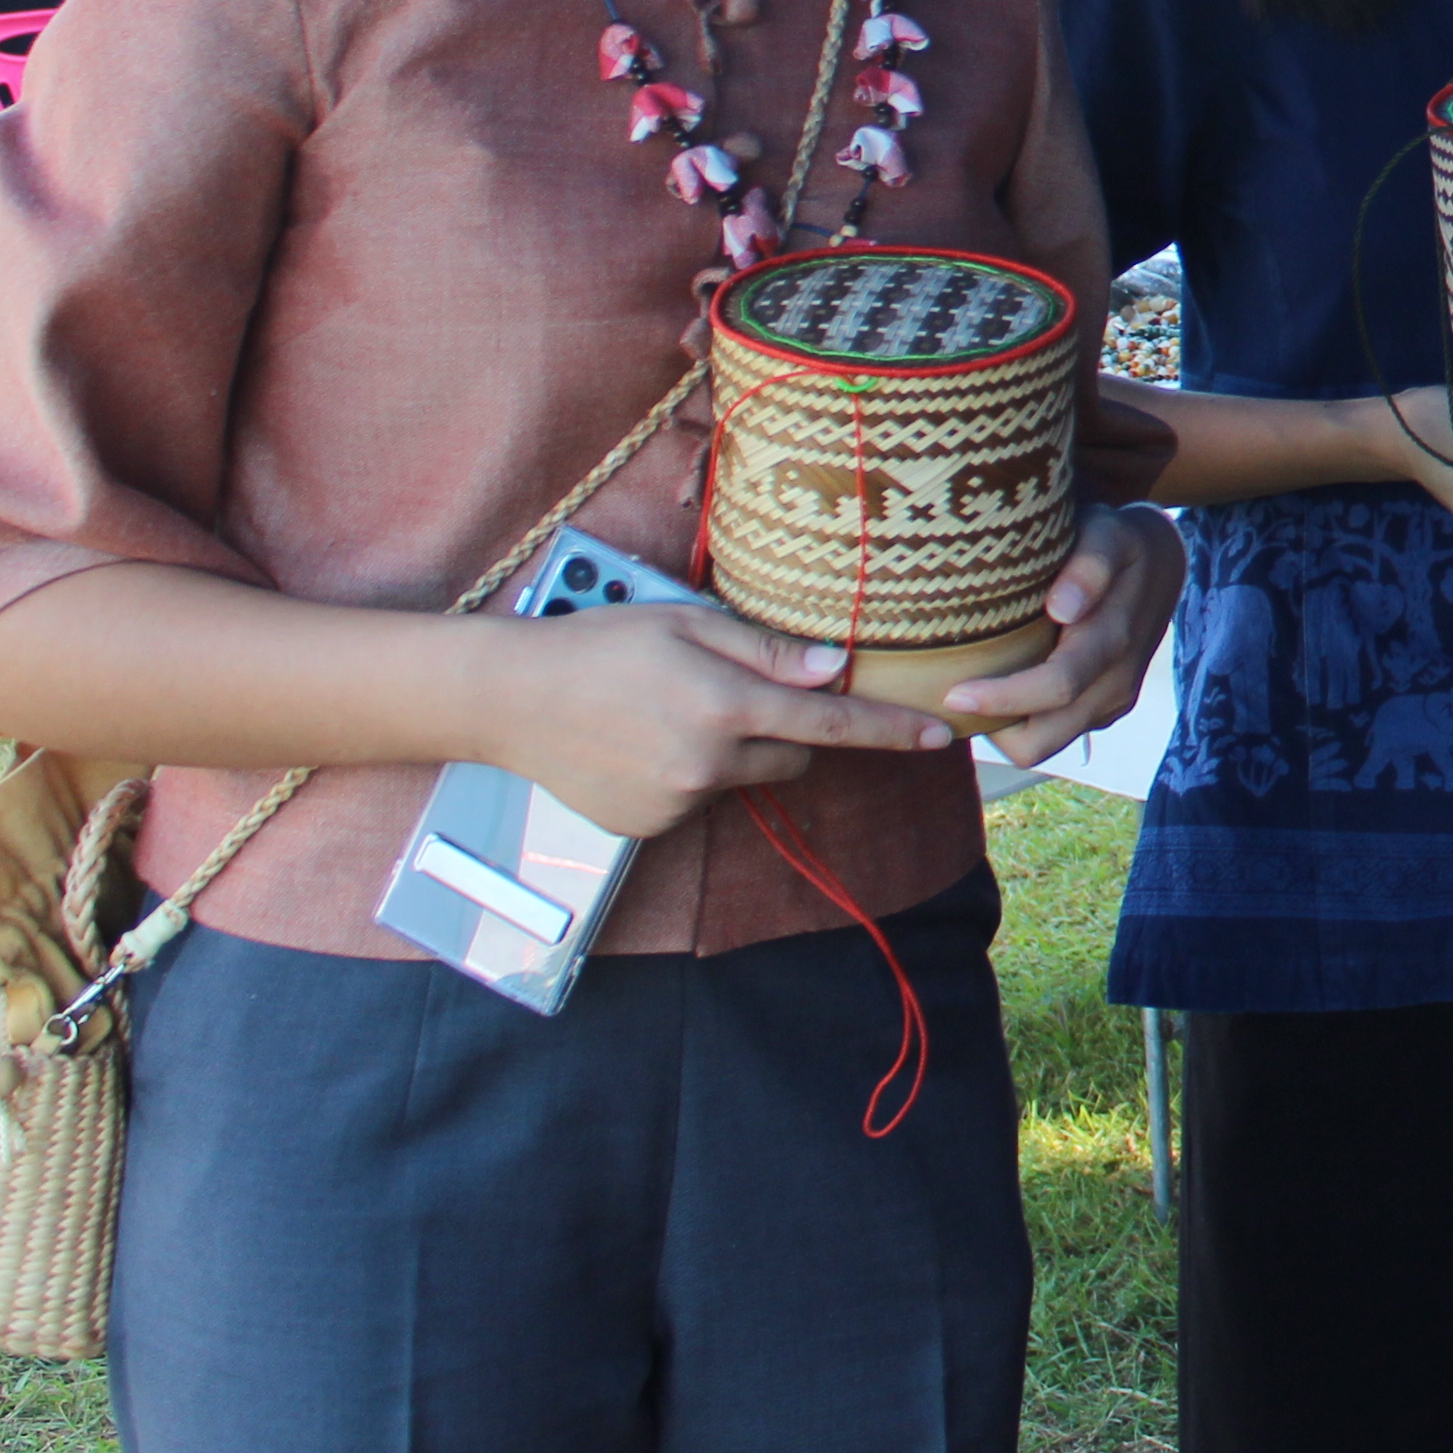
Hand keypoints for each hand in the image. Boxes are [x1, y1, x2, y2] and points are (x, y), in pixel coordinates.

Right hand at [477, 603, 962, 840]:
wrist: (512, 699)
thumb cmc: (602, 643)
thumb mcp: (689, 623)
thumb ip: (769, 652)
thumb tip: (837, 672)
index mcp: (726, 707)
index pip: (830, 727)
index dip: (890, 731)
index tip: (940, 737)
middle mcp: (707, 765)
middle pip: (795, 759)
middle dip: (788, 732)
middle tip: (737, 693)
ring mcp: (676, 804)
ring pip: (745, 781)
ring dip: (734, 754)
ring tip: (672, 714)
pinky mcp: (648, 828)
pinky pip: (699, 802)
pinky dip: (690, 777)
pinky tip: (644, 744)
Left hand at [940, 503, 1189, 760]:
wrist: (1164, 566)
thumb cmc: (1120, 545)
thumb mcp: (1107, 535)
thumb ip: (1090, 566)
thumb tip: (1063, 608)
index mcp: (1114, 642)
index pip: (1055, 688)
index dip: (1001, 699)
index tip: (952, 691)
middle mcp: (1116, 684)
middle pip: (1041, 741)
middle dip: (992, 727)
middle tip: (948, 699)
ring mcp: (1112, 703)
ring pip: (1043, 747)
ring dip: (1005, 730)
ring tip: (973, 691)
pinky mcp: (1104, 711)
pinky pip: (1053, 736)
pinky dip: (1023, 723)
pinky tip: (1005, 684)